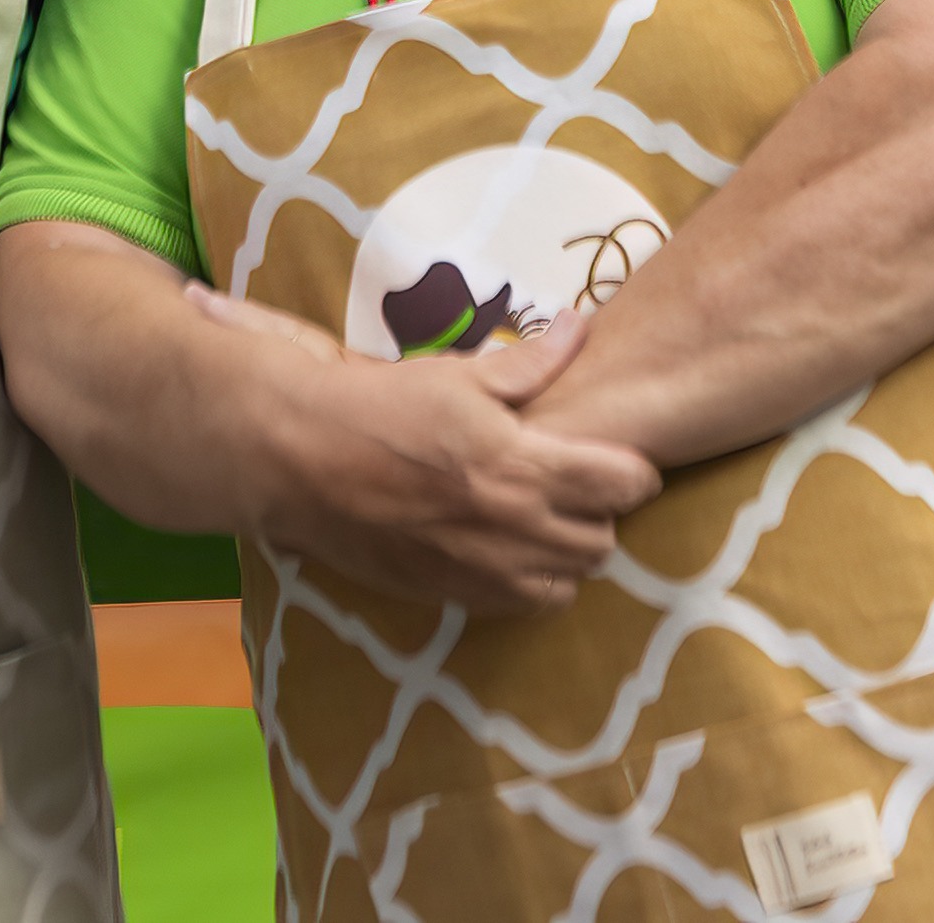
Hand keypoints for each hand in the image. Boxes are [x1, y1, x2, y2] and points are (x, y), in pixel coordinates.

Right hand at [212, 288, 658, 616]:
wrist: (301, 461)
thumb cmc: (380, 408)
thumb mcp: (456, 375)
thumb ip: (530, 363)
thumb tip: (579, 328)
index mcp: (522, 466)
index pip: (624, 484)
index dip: (631, 469)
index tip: (614, 457)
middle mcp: (513, 528)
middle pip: (604, 540)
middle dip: (600, 513)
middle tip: (573, 484)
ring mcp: (483, 571)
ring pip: (571, 582)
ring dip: (567, 552)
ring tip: (541, 518)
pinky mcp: (453, 596)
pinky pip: (524, 605)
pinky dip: (529, 581)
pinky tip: (506, 547)